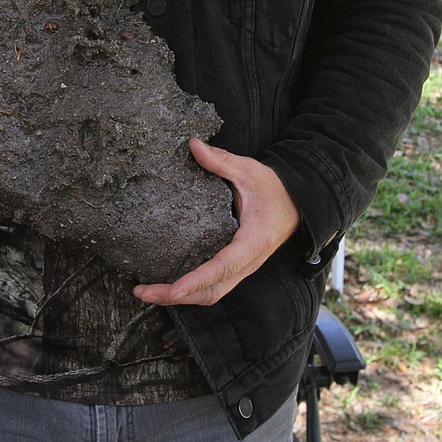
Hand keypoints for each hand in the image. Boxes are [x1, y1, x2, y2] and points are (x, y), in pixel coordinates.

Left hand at [133, 138, 299, 306]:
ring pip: (211, 293)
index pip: (222, 267)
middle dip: (177, 296)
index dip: (196, 280)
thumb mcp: (249, 171)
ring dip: (180, 297)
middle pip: (211, 291)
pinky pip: (213, 285)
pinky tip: (166, 282)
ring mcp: (242, 268)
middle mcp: (248, 262)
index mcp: (253, 241)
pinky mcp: (235, 266)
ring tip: (147, 291)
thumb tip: (193, 144)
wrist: (298, 202)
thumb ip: (221, 161)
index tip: (173, 289)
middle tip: (143, 291)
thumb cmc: (274, 188)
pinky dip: (190, 289)